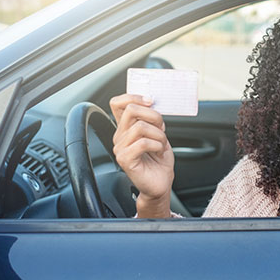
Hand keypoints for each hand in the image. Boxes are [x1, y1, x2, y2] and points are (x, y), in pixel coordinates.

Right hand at [110, 94, 173, 217]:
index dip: (133, 97)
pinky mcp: (125, 159)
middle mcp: (120, 136)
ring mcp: (120, 148)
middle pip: (131, 110)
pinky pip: (143, 143)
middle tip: (162, 128)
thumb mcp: (158, 133)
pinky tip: (159, 152)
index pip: (117, 103)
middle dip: (153, 115)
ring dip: (159, 135)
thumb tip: (152, 102)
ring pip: (141, 127)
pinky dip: (157, 145)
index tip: (150, 101)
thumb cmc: (159, 159)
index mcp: (126, 127)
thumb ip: (152, 119)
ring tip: (161, 145)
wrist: (160, 182)